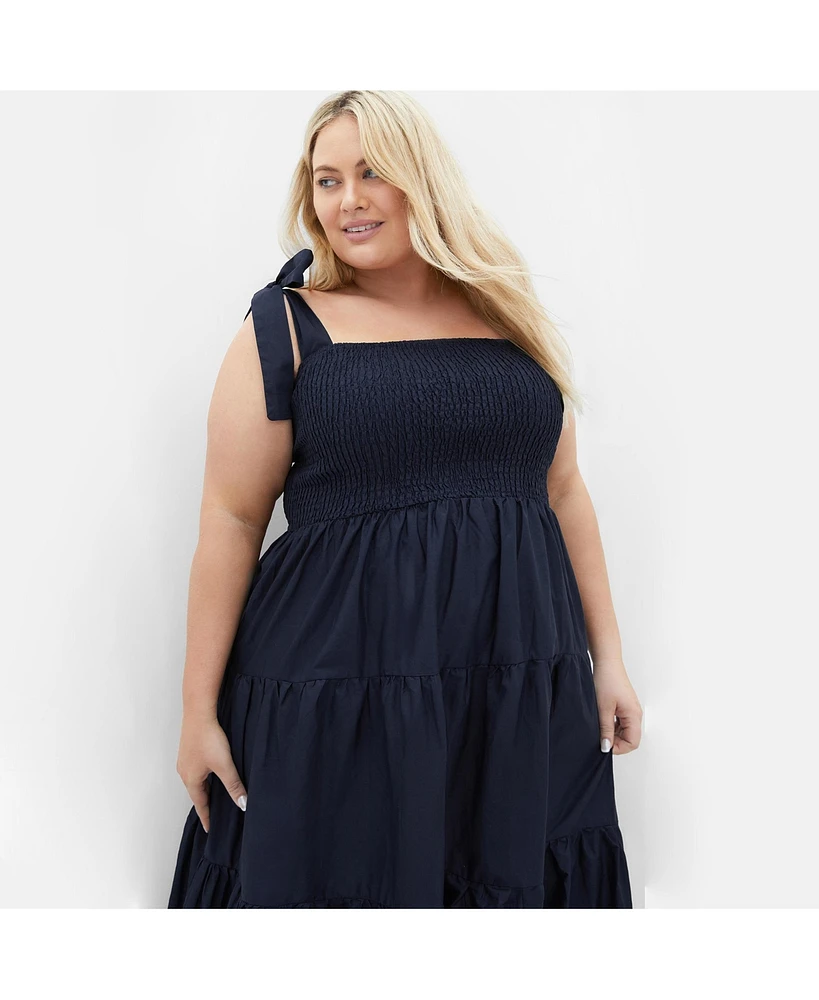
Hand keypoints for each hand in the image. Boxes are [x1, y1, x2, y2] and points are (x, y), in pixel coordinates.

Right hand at [175, 713, 247, 832]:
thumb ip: (234, 785)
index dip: (207, 817)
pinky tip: (211, 772)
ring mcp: (185, 760)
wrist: (198, 712)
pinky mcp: (188, 749)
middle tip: (214, 815)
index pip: (200, 805)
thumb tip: (243, 805)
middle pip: (197, 793)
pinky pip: (195, 770)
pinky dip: (203, 777)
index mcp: (191, 780)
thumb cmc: (208, 738)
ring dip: (204, 789)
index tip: (210, 829)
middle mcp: (184, 772)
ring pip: (196, 781)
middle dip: (205, 804)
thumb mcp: (224, 765)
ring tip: (214, 796)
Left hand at [592, 659, 642, 754]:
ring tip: (599, 728)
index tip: (604, 746)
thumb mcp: (603, 709)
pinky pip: (621, 722)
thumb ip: (605, 730)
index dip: (619, 748)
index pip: (633, 742)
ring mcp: (630, 709)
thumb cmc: (607, 680)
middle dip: (615, 741)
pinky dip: (612, 725)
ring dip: (613, 733)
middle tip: (599, 738)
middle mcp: (635, 713)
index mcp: (634, 715)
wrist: (606, 662)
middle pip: (630, 738)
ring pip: (625, 730)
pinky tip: (601, 721)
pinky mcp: (624, 705)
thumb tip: (606, 747)